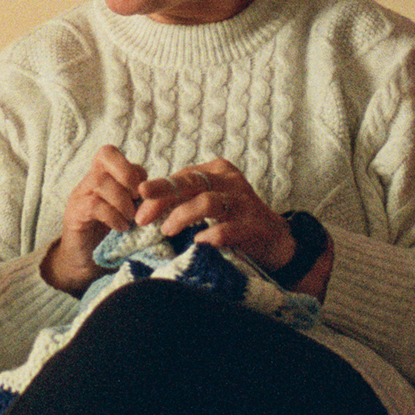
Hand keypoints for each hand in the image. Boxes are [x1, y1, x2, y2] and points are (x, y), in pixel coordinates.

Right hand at [41, 145, 147, 294]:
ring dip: (122, 200)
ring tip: (130, 219)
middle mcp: (89, 182)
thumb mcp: (129, 215)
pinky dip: (113, 216)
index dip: (134, 170)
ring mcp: (79, 197)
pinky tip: (121, 228)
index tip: (143, 195)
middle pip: (106, 154)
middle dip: (127, 173)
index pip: (115, 154)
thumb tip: (168, 198)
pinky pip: (94, 205)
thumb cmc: (109, 239)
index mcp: (104, 179)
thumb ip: (140, 202)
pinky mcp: (74, 215)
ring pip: (101, 181)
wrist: (81, 265)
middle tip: (137, 198)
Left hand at [134, 158, 298, 274]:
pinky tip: (198, 242)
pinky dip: (209, 236)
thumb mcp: (207, 202)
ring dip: (182, 216)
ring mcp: (243, 203)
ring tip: (167, 230)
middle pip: (190, 183)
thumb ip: (182, 199)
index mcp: (216, 172)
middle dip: (161, 197)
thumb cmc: (233, 219)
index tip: (139, 211)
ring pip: (207, 202)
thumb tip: (143, 207)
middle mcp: (230, 181)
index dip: (156, 192)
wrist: (276, 241)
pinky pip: (227, 229)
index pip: (181, 177)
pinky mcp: (253, 226)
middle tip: (142, 215)